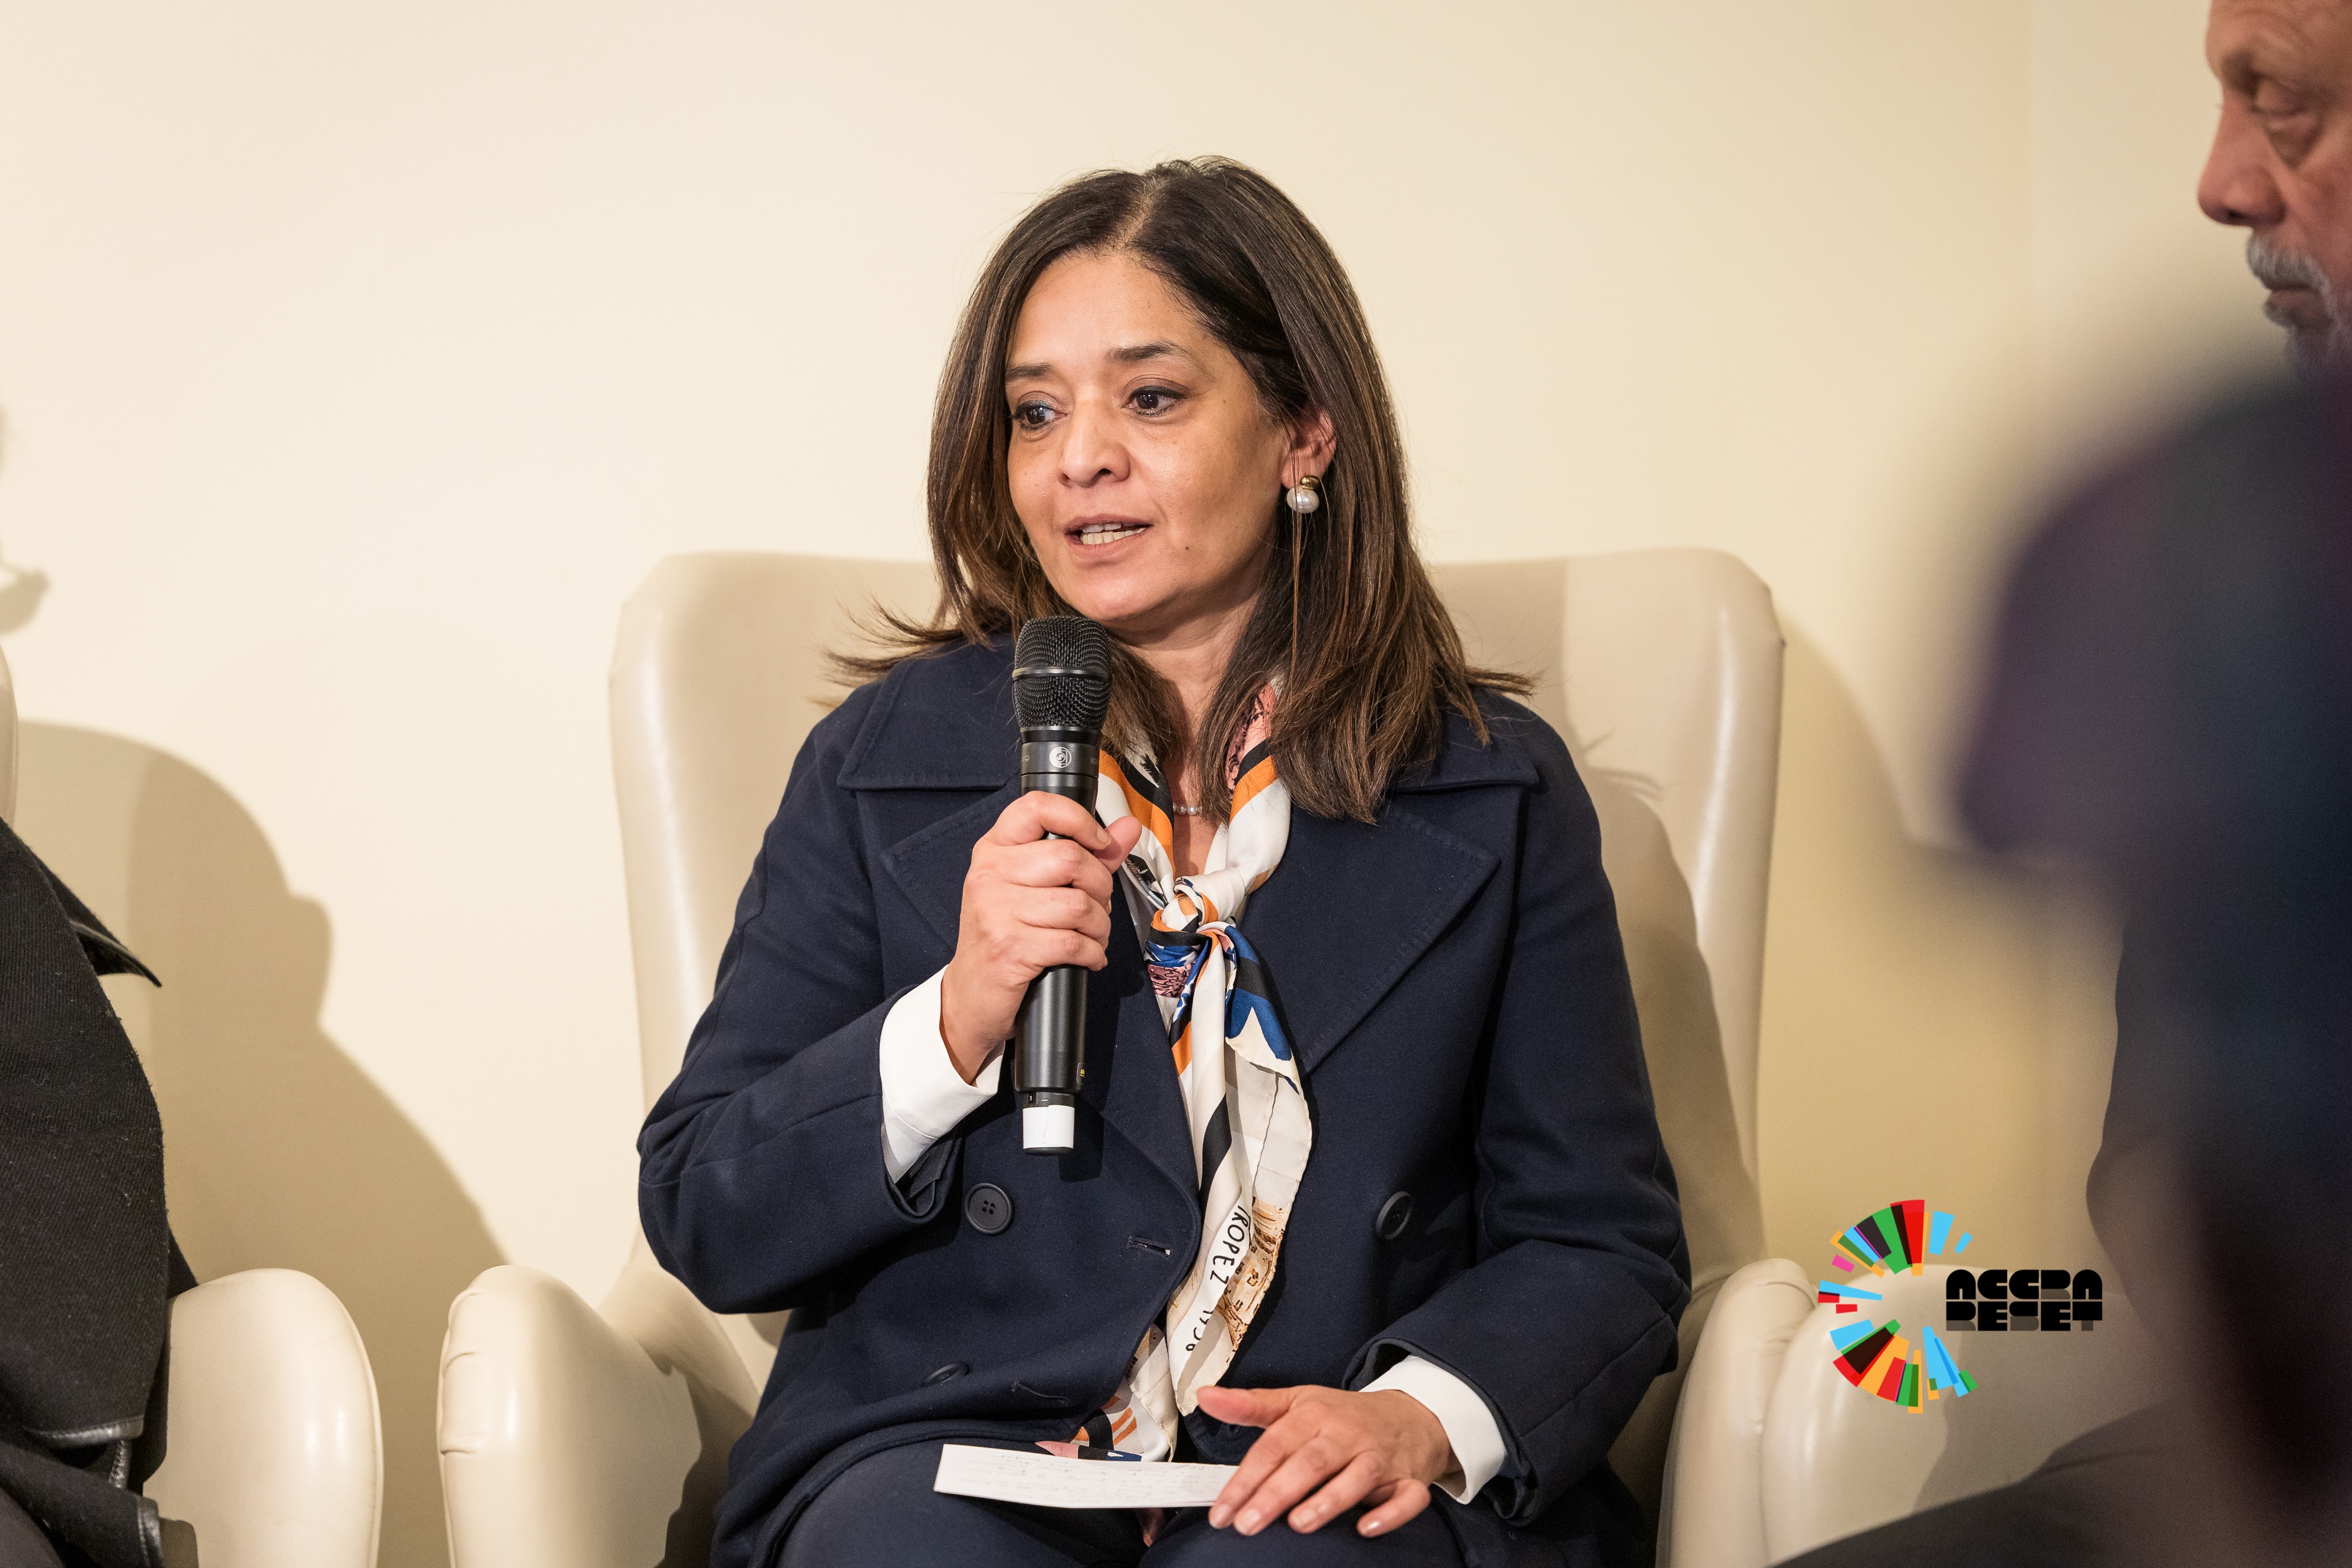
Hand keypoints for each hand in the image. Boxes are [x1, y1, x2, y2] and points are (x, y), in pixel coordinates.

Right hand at [938, 792, 1142, 1081]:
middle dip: (1100, 888)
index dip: (1079, 819)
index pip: (1037, 807)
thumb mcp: (1036, 887)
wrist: (971, 994)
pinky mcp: (1009, 948)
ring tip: (1091, 935)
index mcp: (995, 849)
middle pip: (1071, 859)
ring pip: (1079, 904)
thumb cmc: (1007, 934)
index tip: (1100, 842)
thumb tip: (1129, 827)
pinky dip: (1093, 953)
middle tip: (1096, 906)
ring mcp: (996, 911)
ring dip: (1099, 926)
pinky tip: (1087, 956)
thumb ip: (1087, 854)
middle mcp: (990, 874)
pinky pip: (1074, 942)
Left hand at [1197, 1384, 1454, 1538]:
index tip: (1221, 1512)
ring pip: (1357, 1476)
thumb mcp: (1296, 1402)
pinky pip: (1406, 1497)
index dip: (1245, 1479)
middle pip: (1310, 1462)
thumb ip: (1249, 1405)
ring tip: (1298, 1524)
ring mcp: (1379, 1457)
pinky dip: (1391, 1513)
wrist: (1410, 1415)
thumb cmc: (1342, 1415)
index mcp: (1314, 1416)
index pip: (1274, 1447)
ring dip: (1328, 1500)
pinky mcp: (1408, 1480)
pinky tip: (1366, 1528)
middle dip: (1277, 1493)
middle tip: (1247, 1524)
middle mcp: (1346, 1435)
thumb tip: (1204, 1397)